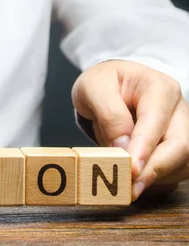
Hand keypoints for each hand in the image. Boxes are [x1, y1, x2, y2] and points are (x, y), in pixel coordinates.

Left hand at [72, 60, 188, 200]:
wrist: (110, 83)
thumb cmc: (103, 83)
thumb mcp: (93, 88)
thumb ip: (108, 114)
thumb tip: (123, 147)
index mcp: (159, 88)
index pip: (156, 122)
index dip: (145, 148)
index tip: (130, 170)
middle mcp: (177, 109)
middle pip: (181, 146)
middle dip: (155, 170)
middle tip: (129, 189)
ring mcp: (180, 128)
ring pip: (183, 162)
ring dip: (156, 178)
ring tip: (127, 185)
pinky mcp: (176, 145)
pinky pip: (176, 170)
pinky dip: (157, 180)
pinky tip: (136, 181)